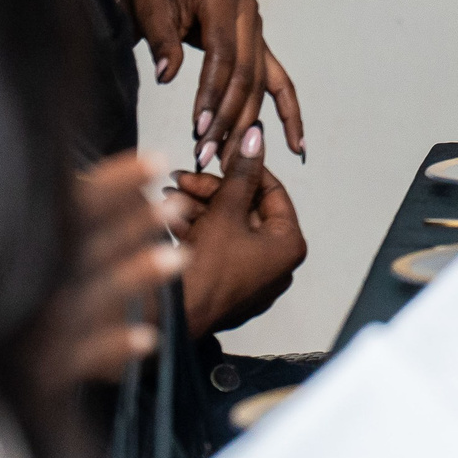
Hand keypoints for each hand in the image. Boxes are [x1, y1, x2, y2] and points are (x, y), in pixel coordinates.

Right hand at [41, 152, 188, 386]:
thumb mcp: (23, 244)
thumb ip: (59, 213)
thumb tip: (110, 181)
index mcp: (19, 242)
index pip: (74, 204)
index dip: (115, 182)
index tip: (156, 163)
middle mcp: (27, 281)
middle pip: (85, 246)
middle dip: (133, 225)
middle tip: (177, 207)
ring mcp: (33, 326)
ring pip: (89, 297)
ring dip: (133, 276)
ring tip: (178, 257)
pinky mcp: (38, 371)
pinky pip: (79, 358)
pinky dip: (112, 347)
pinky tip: (148, 337)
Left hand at [89, 0, 305, 166]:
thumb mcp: (149, 8)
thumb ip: (161, 41)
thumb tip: (168, 76)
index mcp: (224, 0)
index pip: (223, 56)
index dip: (212, 94)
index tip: (197, 129)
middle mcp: (249, 15)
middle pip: (246, 76)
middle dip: (229, 119)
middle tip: (209, 155)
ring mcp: (257, 31)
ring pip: (259, 85)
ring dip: (245, 124)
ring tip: (228, 160)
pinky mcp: (256, 46)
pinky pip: (277, 82)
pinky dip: (288, 113)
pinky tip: (296, 146)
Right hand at [170, 128, 306, 336]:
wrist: (175, 319)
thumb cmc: (207, 270)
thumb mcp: (225, 210)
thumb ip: (242, 172)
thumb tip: (257, 137)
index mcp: (288, 245)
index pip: (273, 192)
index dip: (245, 169)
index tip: (222, 156)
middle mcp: (277, 264)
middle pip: (246, 210)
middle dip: (211, 192)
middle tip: (183, 177)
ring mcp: (253, 279)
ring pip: (228, 229)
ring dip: (198, 208)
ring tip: (168, 195)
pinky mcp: (228, 288)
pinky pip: (218, 250)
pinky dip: (197, 232)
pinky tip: (169, 217)